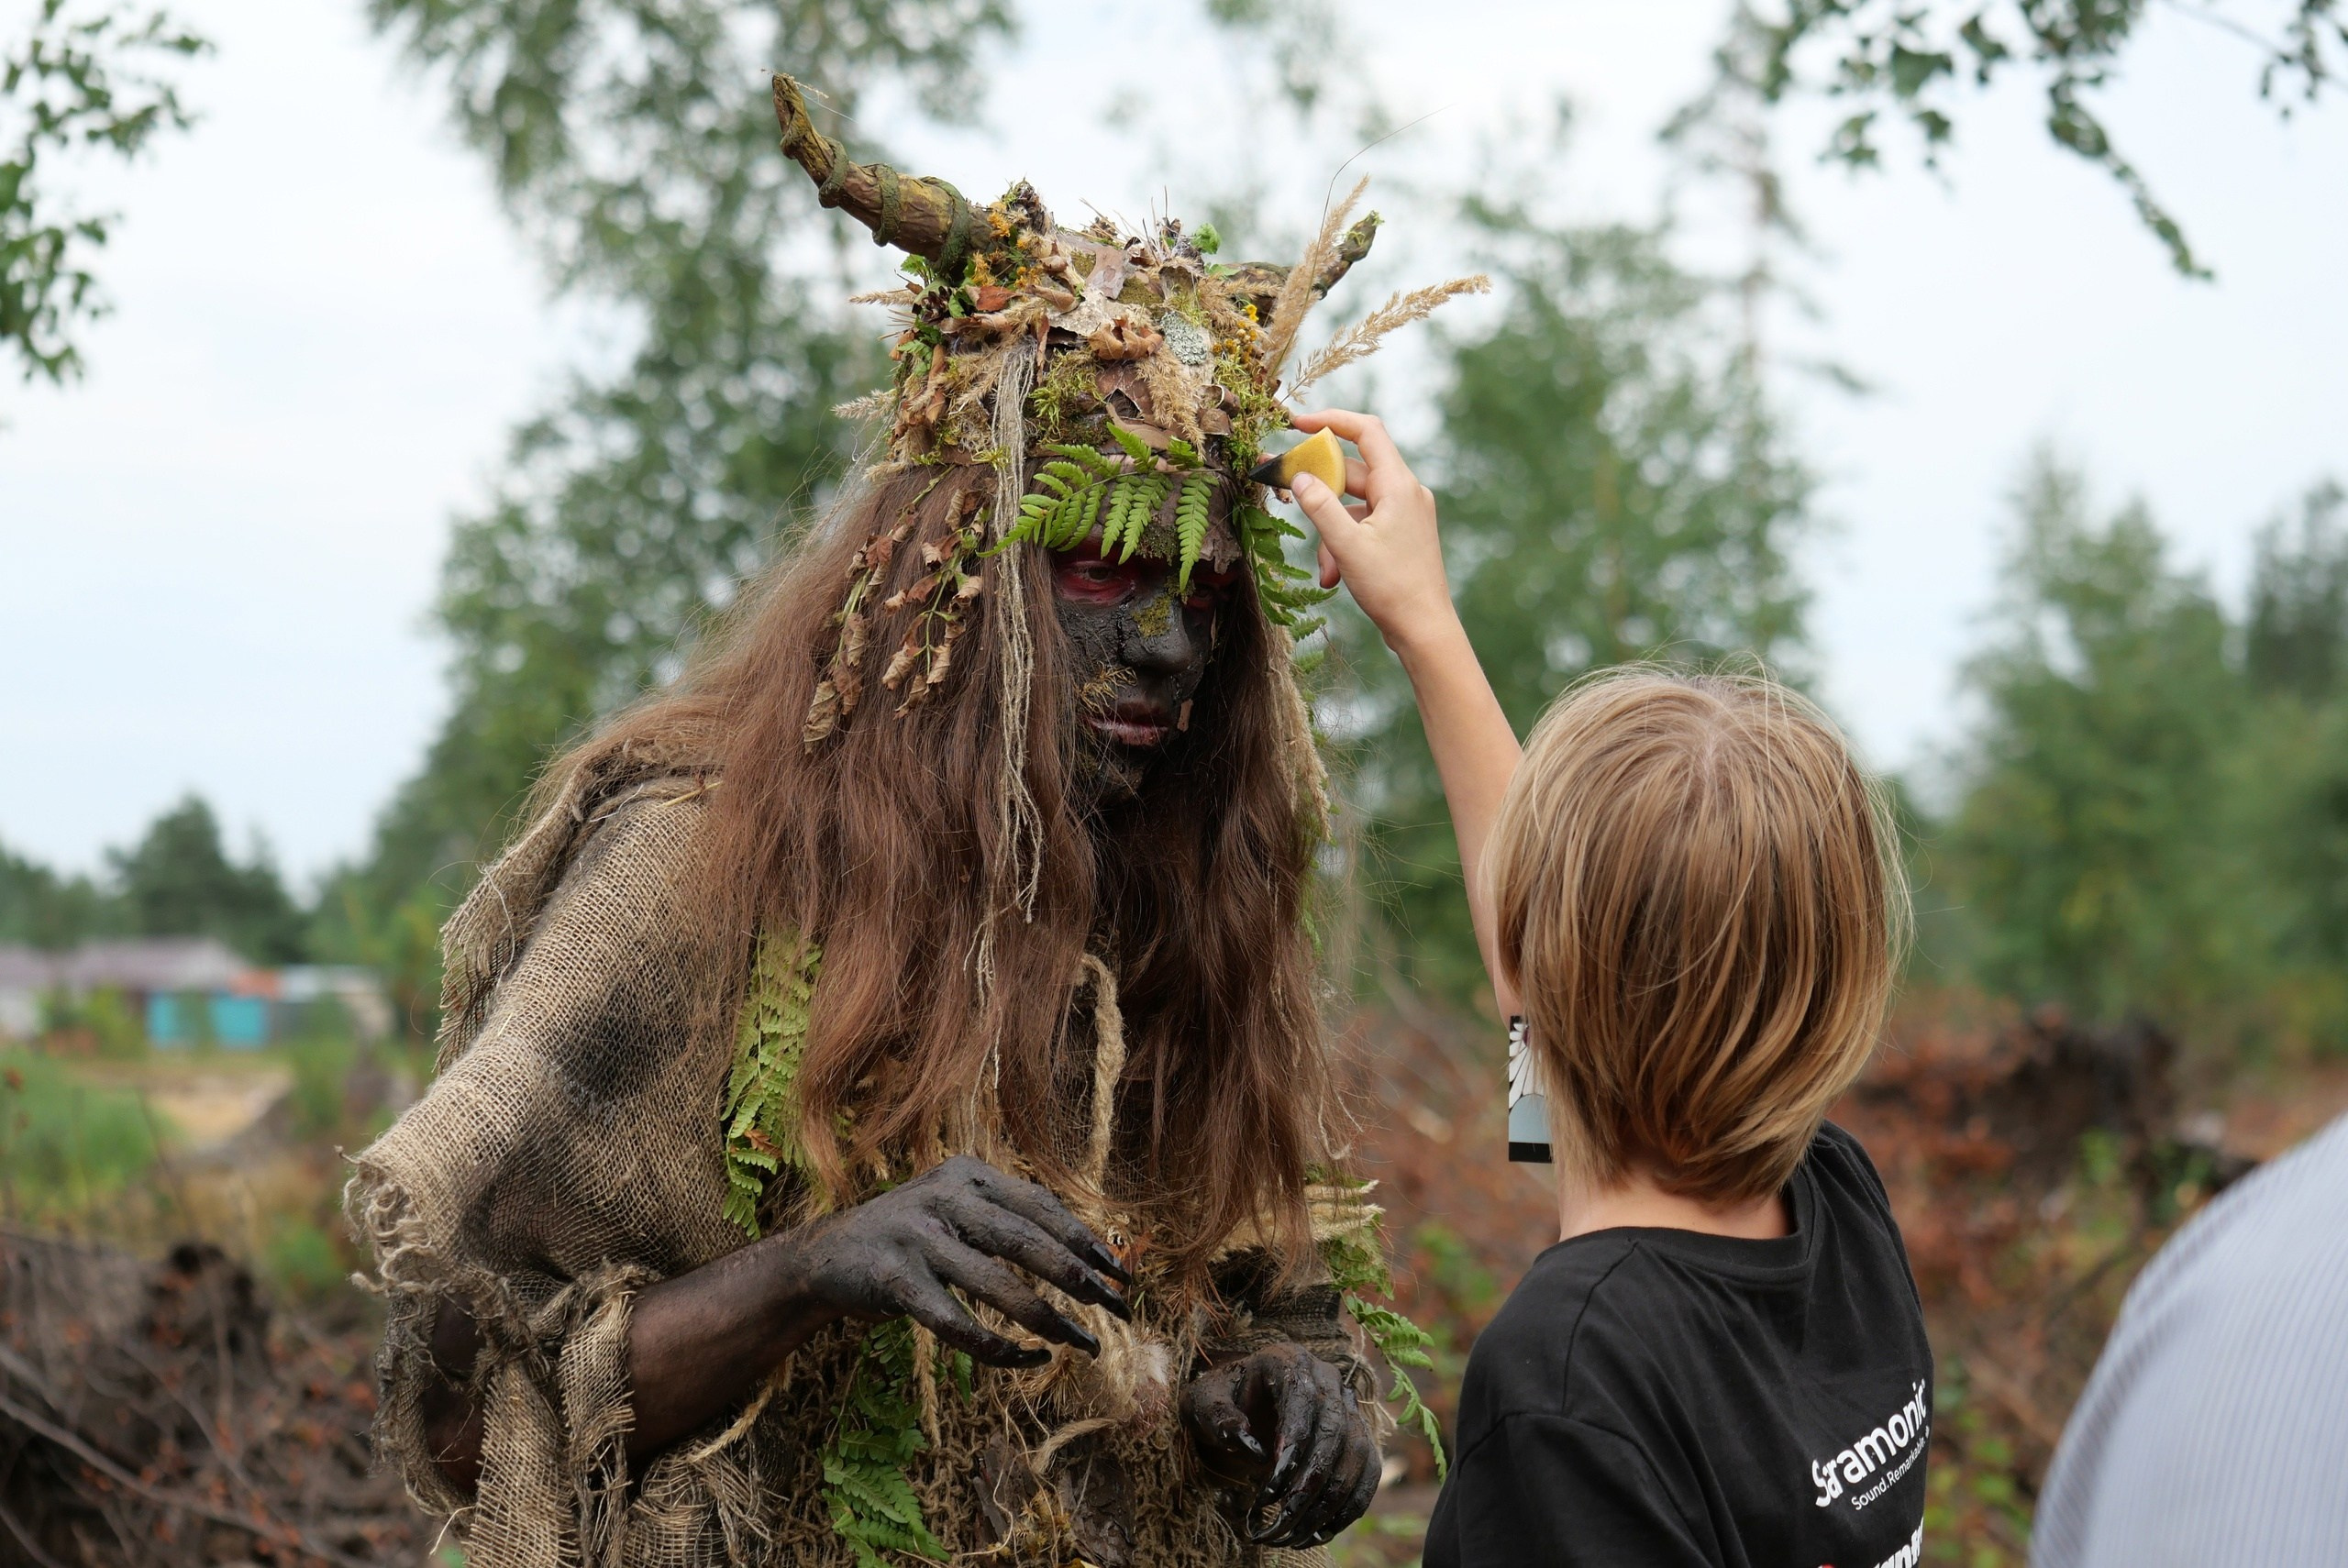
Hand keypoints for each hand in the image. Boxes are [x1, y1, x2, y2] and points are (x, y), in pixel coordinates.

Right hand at [787, 1154, 1131, 1366]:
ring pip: (994, 1283)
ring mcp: (916, 1236)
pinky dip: (992, 1345)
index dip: (1084, 1238)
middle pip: (1025, 1239)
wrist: (824, 1256)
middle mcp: (944, 1196)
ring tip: (1079, 1342)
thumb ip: (1007, 1219)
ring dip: (1044, 1318)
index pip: (1039, 1205)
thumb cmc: (912, 1238)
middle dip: (1077, 1276)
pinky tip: (1023, 1358)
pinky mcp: (892, 1278)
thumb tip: (1085, 1251)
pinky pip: (953, 1320)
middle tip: (1116, 1306)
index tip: (1119, 1270)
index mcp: (968, 1174)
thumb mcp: (957, 1210)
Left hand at [1181, 1342, 1381, 1547]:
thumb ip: (1219, 1418)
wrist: (1241, 1404)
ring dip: (1330, 1499)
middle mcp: (1327, 1378)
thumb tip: (1249, 1446)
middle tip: (1282, 1516)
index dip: (1294, 1441)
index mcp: (1289, 1360)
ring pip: (1356, 1453)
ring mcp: (1348, 1406)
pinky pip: (1368, 1471)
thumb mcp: (1203, 1403)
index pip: (1302, 1398)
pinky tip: (1319, 1531)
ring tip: (1295, 1532)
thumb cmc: (1220, 1401)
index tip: (1272, 1483)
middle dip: (1310, 1479)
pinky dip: (1349, 1505)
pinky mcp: (1358, 1435)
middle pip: (1335, 1429)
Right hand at [1284, 408, 1455, 657]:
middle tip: (1285, 494)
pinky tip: (1335, 577)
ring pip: (1354, 506)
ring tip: (1326, 569)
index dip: (1331, 421)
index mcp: (1399, 485)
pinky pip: (1363, 526)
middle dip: (1320, 495)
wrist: (1424, 629)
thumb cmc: (1392, 587)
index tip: (1297, 425)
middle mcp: (1406, 493)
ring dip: (1331, 532)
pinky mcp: (1401, 535)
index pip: (1366, 431)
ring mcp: (1405, 514)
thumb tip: (1299, 477)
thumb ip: (1320, 507)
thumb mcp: (1347, 545)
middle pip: (1352, 472)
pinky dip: (1344, 545)